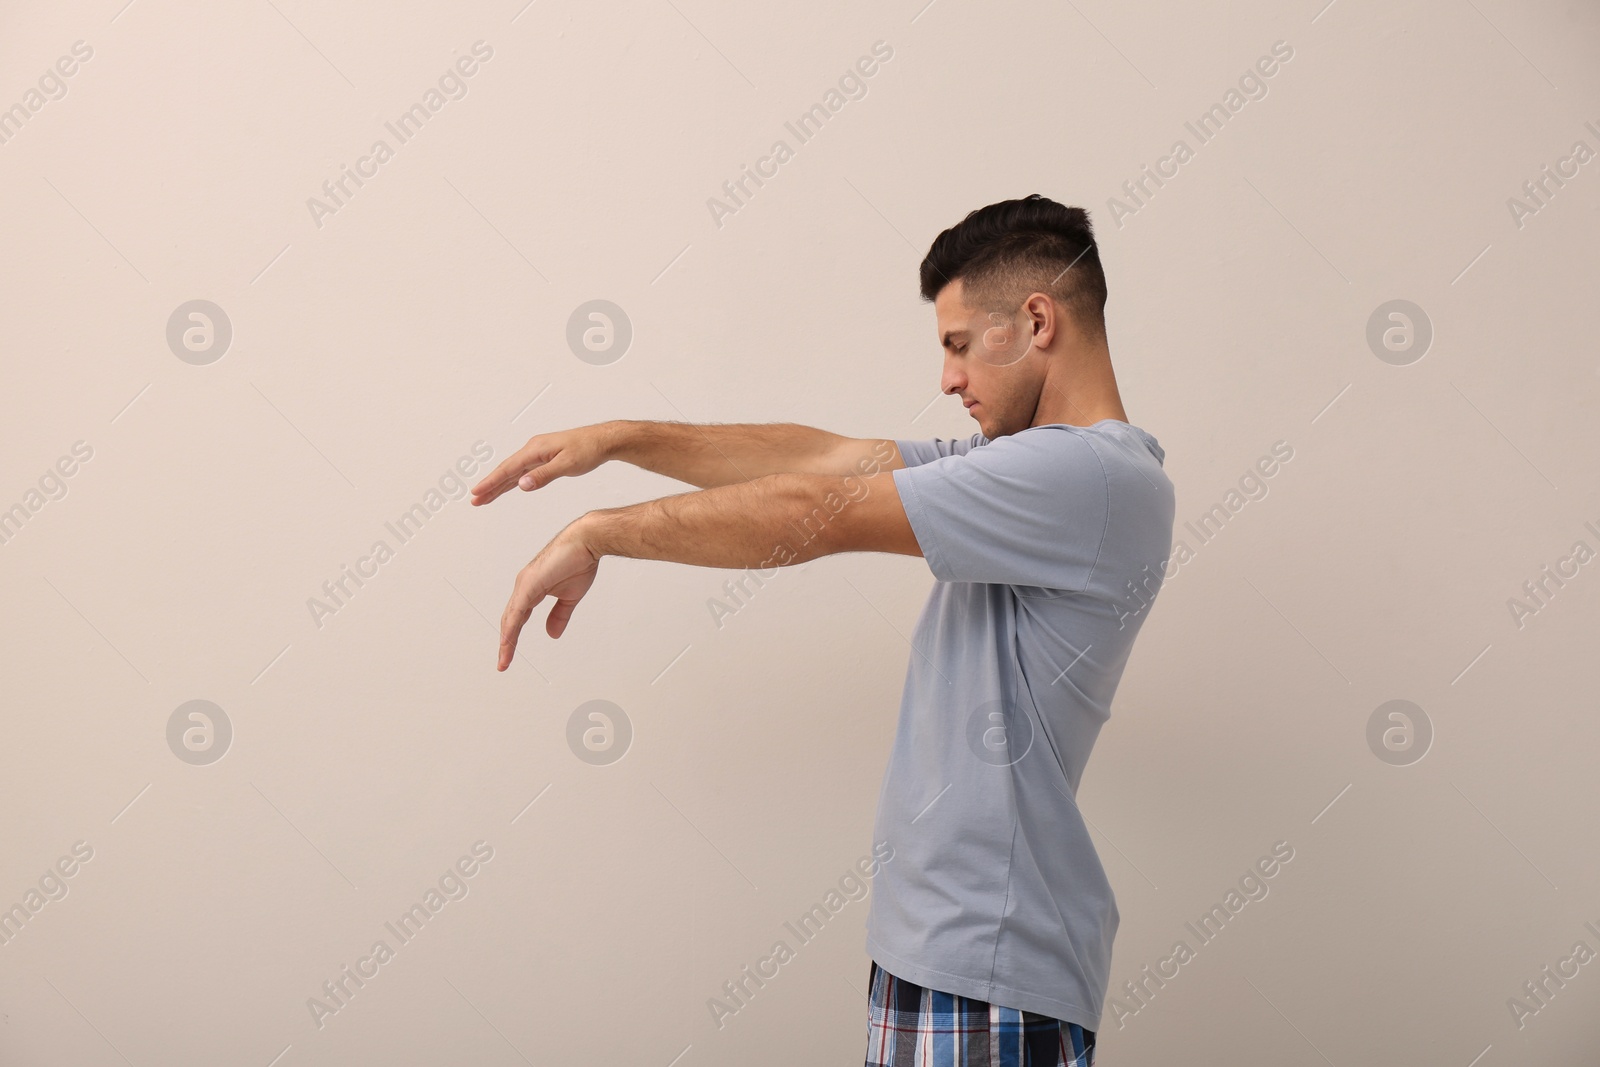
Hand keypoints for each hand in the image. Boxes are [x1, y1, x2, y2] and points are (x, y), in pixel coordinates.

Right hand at [471, 423, 612, 505]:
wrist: (603, 440)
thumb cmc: (588, 449)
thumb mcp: (567, 465)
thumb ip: (544, 475)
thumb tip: (522, 485)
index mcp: (535, 449)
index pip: (508, 468)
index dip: (491, 482)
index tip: (477, 492)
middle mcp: (533, 450)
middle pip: (506, 470)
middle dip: (490, 486)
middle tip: (475, 500)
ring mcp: (538, 454)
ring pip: (513, 472)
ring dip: (498, 485)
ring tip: (484, 498)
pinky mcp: (544, 458)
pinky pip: (523, 471)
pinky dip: (512, 481)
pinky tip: (506, 488)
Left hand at [497, 520, 600, 669]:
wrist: (586, 542)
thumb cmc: (578, 562)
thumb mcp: (569, 597)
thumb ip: (559, 615)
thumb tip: (551, 634)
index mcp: (532, 590)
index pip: (518, 618)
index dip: (513, 636)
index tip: (510, 654)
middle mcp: (524, 586)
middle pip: (510, 620)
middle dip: (506, 642)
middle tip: (504, 662)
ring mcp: (525, 584)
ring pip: (510, 617)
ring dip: (506, 639)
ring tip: (504, 658)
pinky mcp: (530, 583)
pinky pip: (517, 610)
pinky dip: (511, 627)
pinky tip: (508, 639)